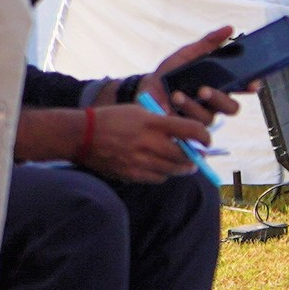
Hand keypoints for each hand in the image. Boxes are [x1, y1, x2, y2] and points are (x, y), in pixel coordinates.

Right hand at [80, 100, 208, 184]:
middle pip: (185, 156)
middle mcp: (148, 143)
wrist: (81, 135)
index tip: (206, 140)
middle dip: (196, 157)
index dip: (204, 136)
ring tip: (186, 165)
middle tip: (199, 156)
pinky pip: (157, 178)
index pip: (191, 130)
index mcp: (152, 123)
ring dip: (183, 168)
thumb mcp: (139, 111)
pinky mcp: (131, 174)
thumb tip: (184, 133)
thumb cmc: (112, 119)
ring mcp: (140, 161)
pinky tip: (162, 168)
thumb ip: (162, 121)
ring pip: (174, 170)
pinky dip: (164, 174)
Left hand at [140, 27, 244, 136]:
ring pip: (208, 118)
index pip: (242, 88)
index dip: (250, 87)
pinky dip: (179, 115)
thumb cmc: (170, 73)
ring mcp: (201, 117)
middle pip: (231, 108)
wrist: (146, 88)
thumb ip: (208, 43)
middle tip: (204, 90)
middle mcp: (214, 103)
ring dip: (193, 107)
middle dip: (220, 99)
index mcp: (220, 86)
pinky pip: (189, 127)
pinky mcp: (186, 128)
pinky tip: (169, 106)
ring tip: (176, 95)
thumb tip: (229, 28)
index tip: (251, 84)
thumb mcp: (187, 54)